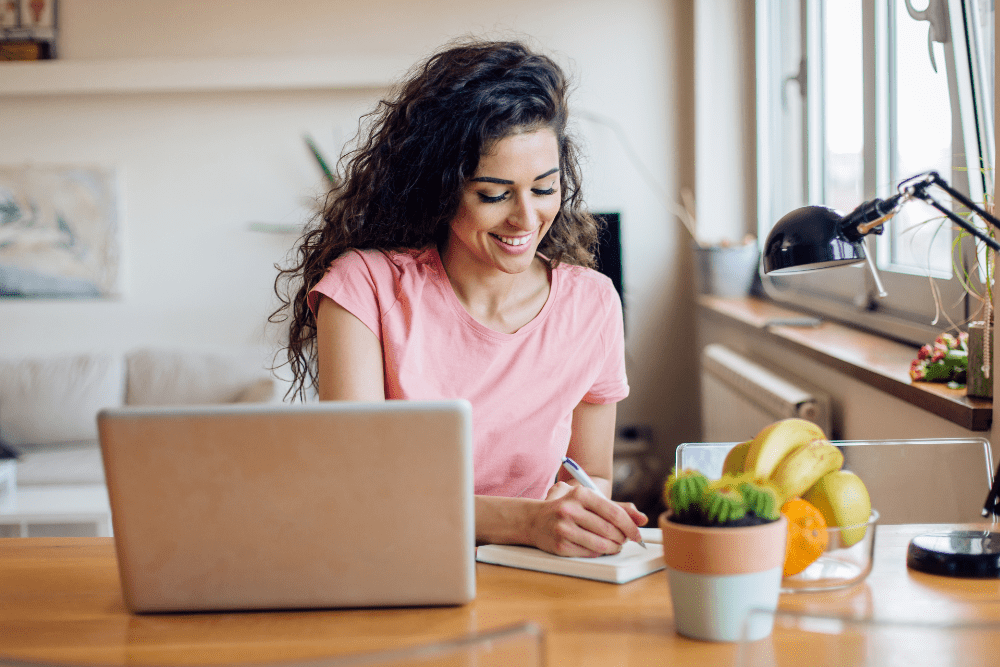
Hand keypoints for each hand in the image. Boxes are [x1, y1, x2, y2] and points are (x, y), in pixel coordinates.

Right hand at [529, 482, 647, 556]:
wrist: (533, 519)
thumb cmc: (566, 507)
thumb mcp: (588, 499)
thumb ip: (616, 506)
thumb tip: (641, 518)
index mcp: (581, 494)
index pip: (614, 513)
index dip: (630, 526)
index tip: (637, 535)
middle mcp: (570, 510)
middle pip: (609, 530)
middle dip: (622, 539)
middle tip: (624, 540)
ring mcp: (564, 529)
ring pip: (601, 545)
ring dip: (613, 548)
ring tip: (615, 546)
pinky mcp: (560, 545)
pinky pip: (589, 553)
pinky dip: (599, 553)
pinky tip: (599, 548)